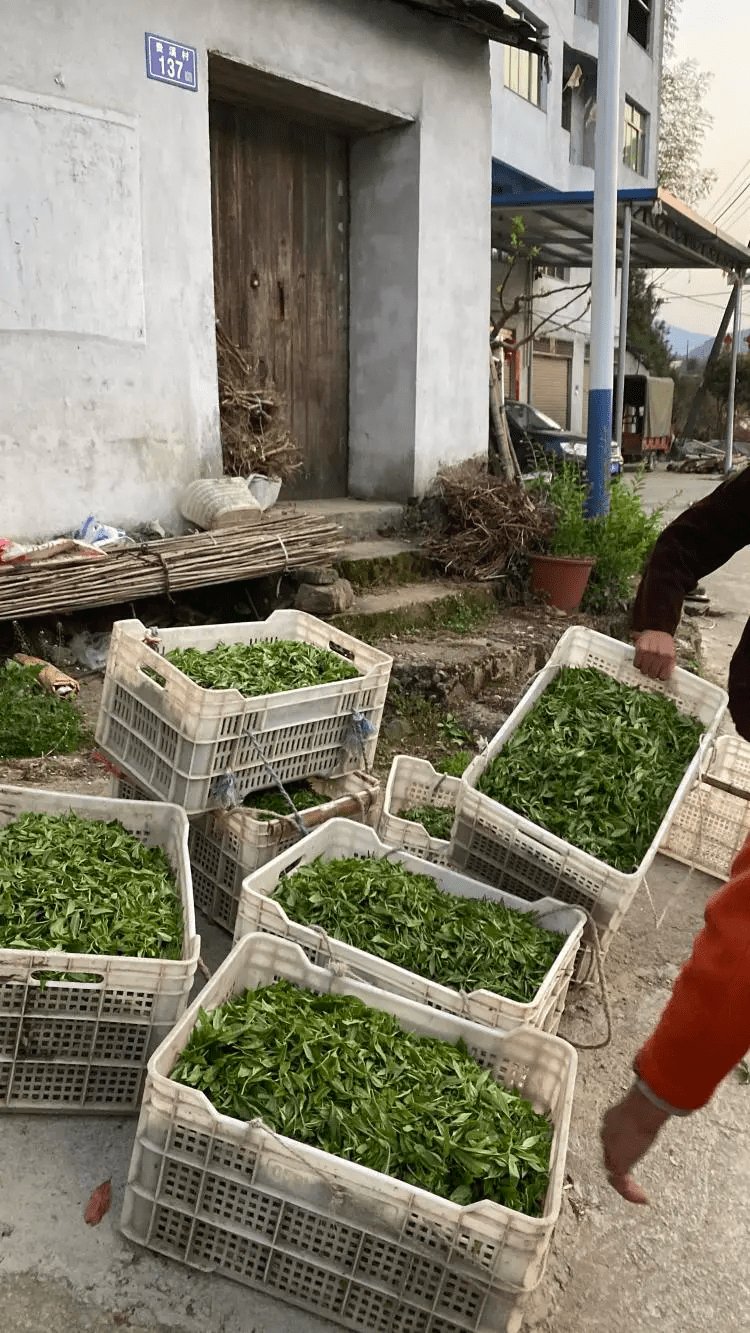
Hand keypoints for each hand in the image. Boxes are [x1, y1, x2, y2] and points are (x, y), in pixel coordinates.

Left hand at [600, 1085, 669, 1204]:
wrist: (641, 1110)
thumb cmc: (647, 1105)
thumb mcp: (645, 1109)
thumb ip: (649, 1111)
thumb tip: (664, 1105)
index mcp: (612, 1119)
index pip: (611, 1138)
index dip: (620, 1148)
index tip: (631, 1153)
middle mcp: (607, 1134)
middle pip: (609, 1155)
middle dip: (620, 1167)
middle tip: (631, 1180)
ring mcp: (611, 1149)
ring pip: (613, 1171)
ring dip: (625, 1183)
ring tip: (637, 1193)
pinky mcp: (619, 1162)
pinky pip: (621, 1184)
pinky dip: (631, 1193)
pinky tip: (642, 1198)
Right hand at [633, 630, 675, 681]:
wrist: (657, 626)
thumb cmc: (664, 641)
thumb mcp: (670, 651)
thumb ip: (669, 664)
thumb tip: (667, 677)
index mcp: (670, 658)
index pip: (664, 676)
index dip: (660, 676)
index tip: (658, 674)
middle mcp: (661, 656)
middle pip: (652, 675)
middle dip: (651, 672)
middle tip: (651, 667)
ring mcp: (651, 653)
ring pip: (644, 670)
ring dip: (644, 668)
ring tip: (645, 662)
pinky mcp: (641, 650)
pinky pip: (637, 664)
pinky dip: (637, 663)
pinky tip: (640, 659)